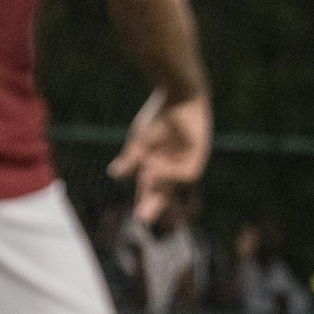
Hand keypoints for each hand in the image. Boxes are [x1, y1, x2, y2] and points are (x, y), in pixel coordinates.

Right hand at [109, 88, 212, 222]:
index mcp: (156, 165)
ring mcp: (186, 162)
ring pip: (175, 183)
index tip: (139, 217)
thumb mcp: (140, 140)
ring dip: (160, 184)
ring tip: (147, 179)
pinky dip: (172, 173)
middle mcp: (171, 167)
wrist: (179, 95)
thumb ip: (130, 159)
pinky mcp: (199, 155)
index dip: (145, 202)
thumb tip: (114, 175)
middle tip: (143, 218)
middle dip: (154, 204)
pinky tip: (156, 168)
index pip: (150, 189)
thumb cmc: (158, 115)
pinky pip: (188, 173)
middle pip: (164, 192)